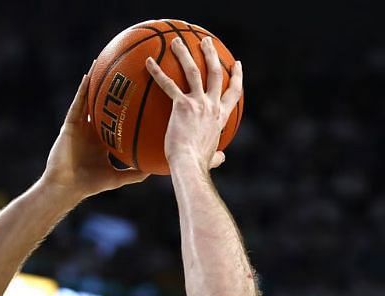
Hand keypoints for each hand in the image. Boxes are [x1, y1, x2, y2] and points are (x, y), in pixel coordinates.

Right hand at [40, 74, 149, 198]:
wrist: (66, 187)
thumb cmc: (89, 184)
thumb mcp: (117, 177)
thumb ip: (135, 173)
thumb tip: (155, 170)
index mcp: (102, 139)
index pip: (116, 118)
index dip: (126, 105)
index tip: (140, 93)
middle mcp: (91, 128)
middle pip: (104, 102)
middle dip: (113, 87)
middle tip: (127, 69)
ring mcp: (80, 125)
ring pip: (89, 98)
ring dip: (96, 80)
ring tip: (105, 60)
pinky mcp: (70, 124)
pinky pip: (78, 103)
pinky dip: (82, 89)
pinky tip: (89, 75)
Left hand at [145, 36, 241, 172]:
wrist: (189, 164)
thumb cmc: (197, 165)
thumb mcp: (212, 158)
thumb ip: (217, 156)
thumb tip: (220, 159)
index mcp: (220, 116)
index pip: (233, 92)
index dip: (236, 76)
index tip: (236, 64)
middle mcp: (212, 105)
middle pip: (215, 73)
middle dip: (211, 54)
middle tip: (206, 42)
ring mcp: (198, 103)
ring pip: (194, 71)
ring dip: (185, 54)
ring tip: (176, 41)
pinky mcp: (182, 105)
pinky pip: (168, 84)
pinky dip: (157, 72)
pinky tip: (147, 61)